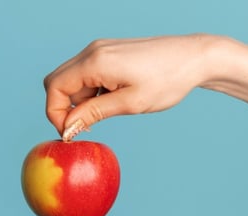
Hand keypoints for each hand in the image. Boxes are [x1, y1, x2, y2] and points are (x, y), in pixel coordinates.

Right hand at [43, 34, 214, 139]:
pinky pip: (88, 74)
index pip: (54, 87)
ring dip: (81, 100)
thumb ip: (94, 113)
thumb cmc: (167, 80)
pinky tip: (113, 99)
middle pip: (59, 82)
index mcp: (95, 62)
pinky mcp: (108, 53)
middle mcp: (92, 51)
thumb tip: (67, 127)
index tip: (72, 132)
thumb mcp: (130, 103)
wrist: (193, 58)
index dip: (56, 113)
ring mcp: (100, 50)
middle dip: (66, 108)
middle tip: (89, 125)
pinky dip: (92, 91)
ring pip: (74, 80)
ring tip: (109, 111)